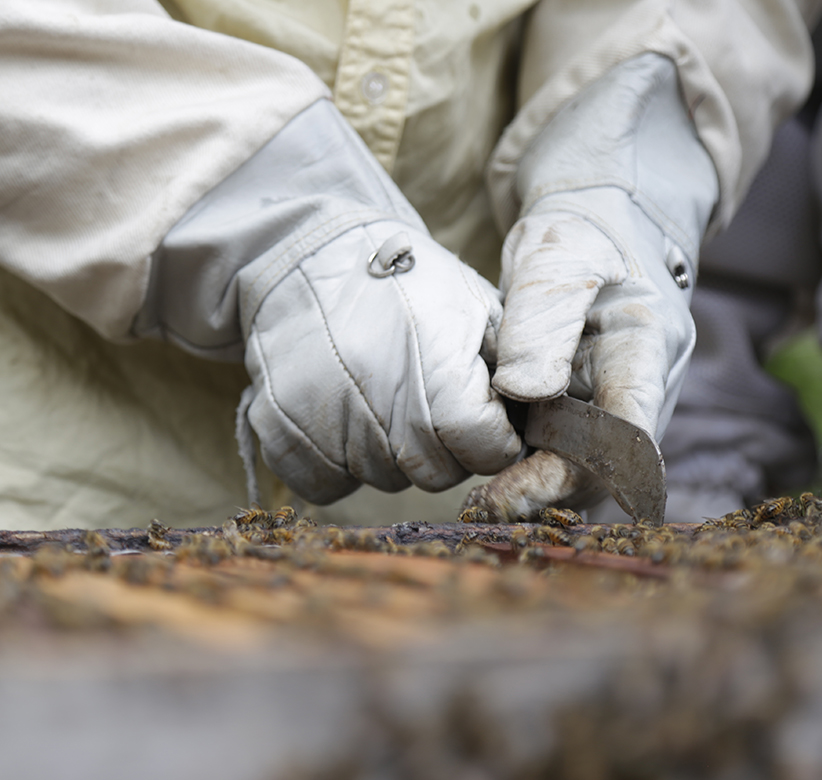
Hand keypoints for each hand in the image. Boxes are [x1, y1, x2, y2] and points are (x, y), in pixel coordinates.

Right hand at [145, 99, 520, 504]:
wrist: (309, 254)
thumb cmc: (407, 284)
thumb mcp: (476, 307)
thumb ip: (512, 368)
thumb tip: (543, 423)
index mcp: (436, 362)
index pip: (484, 449)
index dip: (492, 438)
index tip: (483, 419)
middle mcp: (378, 394)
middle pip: (435, 472)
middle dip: (448, 450)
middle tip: (435, 410)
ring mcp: (322, 415)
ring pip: (383, 480)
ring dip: (395, 455)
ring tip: (387, 402)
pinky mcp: (278, 427)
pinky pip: (325, 484)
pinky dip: (340, 465)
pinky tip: (347, 421)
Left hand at [466, 195, 695, 519]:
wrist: (594, 224)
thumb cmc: (583, 232)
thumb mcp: (561, 256)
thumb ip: (543, 319)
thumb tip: (520, 392)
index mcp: (648, 354)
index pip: (627, 437)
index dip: (574, 475)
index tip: (514, 494)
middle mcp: (636, 392)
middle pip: (603, 467)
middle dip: (546, 492)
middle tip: (483, 506)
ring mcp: (609, 405)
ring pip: (579, 466)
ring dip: (532, 484)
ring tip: (477, 496)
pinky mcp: (580, 408)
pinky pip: (557, 450)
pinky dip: (521, 463)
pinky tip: (479, 462)